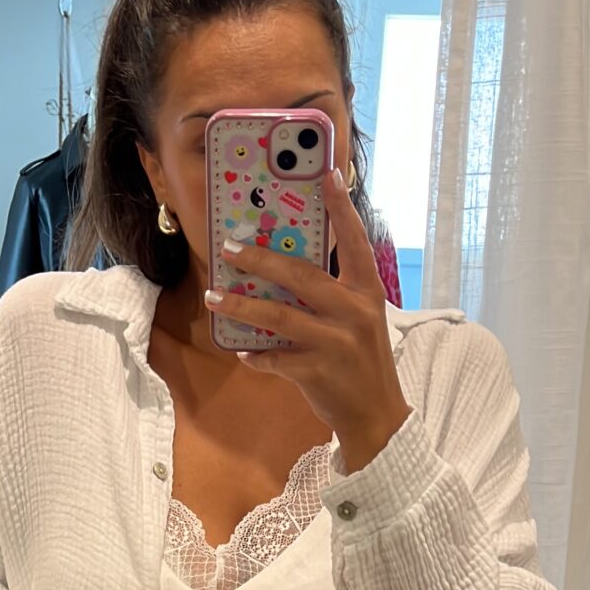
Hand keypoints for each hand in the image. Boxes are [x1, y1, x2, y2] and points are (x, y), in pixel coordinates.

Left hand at [204, 169, 411, 471]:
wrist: (377, 417)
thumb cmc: (361, 363)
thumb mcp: (360, 320)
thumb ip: (333, 294)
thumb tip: (286, 268)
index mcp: (367, 292)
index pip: (355, 241)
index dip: (341, 207)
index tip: (326, 172)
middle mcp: (354, 312)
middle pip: (301, 276)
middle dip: (260, 259)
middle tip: (229, 247)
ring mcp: (336, 343)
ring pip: (278, 317)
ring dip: (241, 306)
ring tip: (213, 297)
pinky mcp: (317, 372)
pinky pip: (274, 359)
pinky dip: (255, 355)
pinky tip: (242, 351)